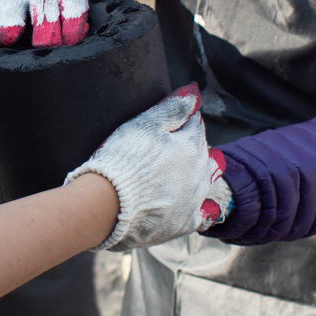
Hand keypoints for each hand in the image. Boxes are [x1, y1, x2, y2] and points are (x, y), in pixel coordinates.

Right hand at [67, 84, 232, 251]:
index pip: (195, 125)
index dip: (185, 121)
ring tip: (189, 171)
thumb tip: (195, 92)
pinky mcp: (185, 223)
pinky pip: (204, 214)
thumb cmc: (122, 160)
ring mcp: (194, 199)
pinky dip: (203, 208)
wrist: (108, 206)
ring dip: (201, 173)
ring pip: (207, 180)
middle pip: (203, 152)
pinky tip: (202, 207)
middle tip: (175, 146)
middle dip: (193, 146)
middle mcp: (199, 172)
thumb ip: (172, 108)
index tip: (176, 120)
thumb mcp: (144, 125)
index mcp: (190, 146)